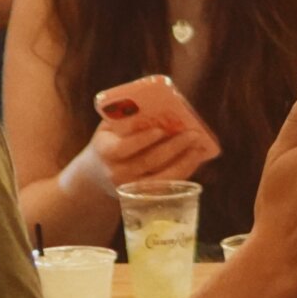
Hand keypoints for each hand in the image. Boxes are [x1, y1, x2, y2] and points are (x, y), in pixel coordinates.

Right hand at [90, 95, 215, 187]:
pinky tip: (196, 158)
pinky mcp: (144, 196)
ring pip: (161, 178)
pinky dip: (184, 171)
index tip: (161, 129)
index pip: (124, 147)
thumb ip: (128, 116)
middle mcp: (117, 173)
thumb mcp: (110, 126)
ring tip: (199, 146)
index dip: (143, 139)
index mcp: (105, 151)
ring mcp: (131, 188)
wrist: (97, 174)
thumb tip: (161, 101)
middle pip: (148, 162)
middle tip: (193, 134)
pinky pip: (167, 185)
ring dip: (183, 162)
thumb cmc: (110, 140)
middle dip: (173, 147)